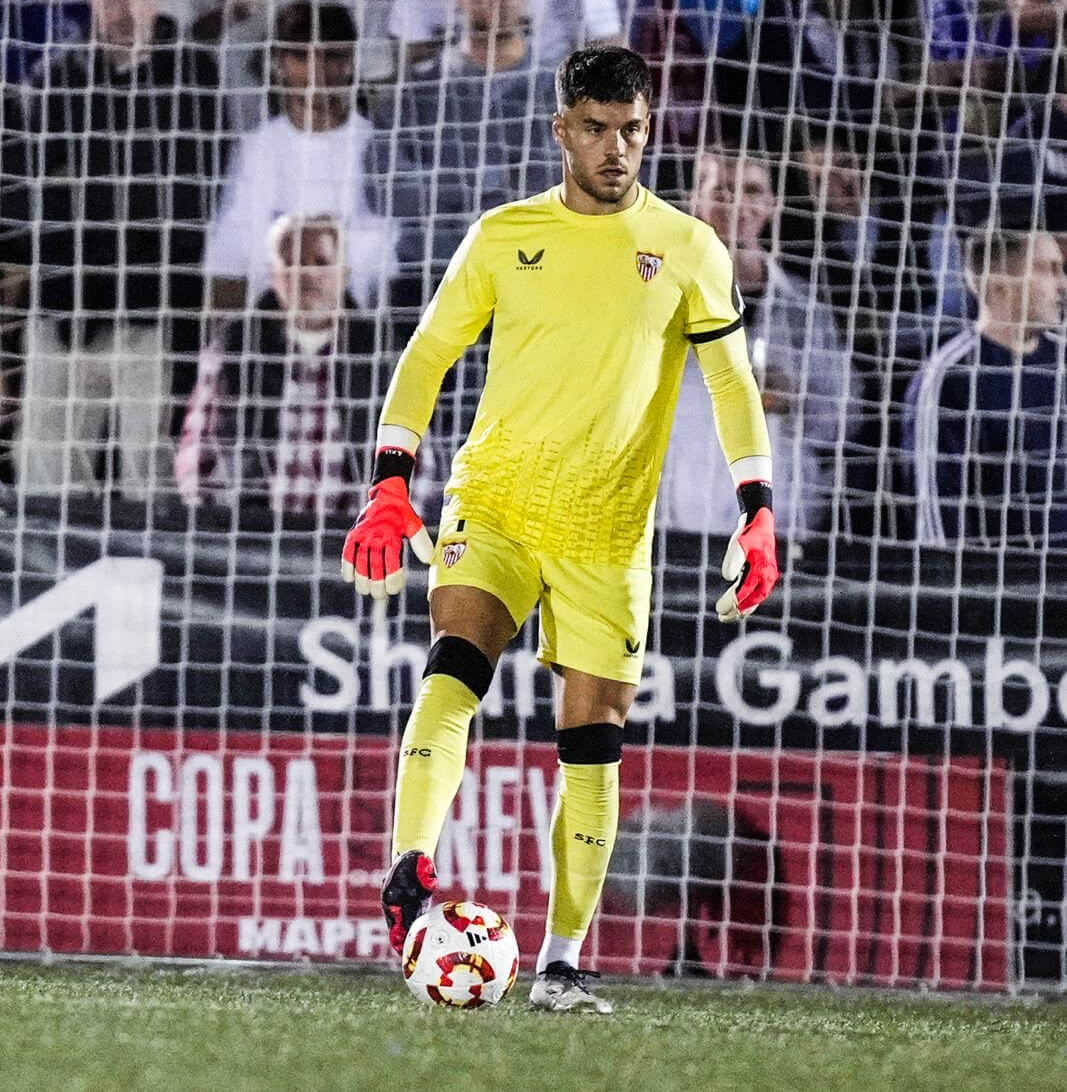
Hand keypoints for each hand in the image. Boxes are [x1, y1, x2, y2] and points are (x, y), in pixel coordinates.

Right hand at [341, 477, 434, 597]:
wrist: (387, 494)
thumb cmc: (402, 514)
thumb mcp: (414, 524)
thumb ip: (420, 541)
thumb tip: (428, 560)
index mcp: (392, 535)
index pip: (392, 562)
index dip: (392, 579)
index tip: (394, 590)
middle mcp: (376, 536)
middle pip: (375, 566)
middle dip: (377, 584)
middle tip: (380, 596)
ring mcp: (364, 535)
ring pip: (360, 562)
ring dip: (362, 579)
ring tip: (366, 591)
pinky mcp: (354, 534)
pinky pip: (348, 552)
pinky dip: (347, 566)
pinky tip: (350, 579)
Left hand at [716, 507, 777, 621]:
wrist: (760, 524)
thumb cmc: (749, 535)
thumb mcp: (740, 543)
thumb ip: (734, 559)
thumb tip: (728, 577)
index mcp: (762, 571)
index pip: (746, 591)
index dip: (734, 601)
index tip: (720, 608)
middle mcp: (767, 577)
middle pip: (752, 600)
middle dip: (738, 610)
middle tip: (722, 617)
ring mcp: (766, 577)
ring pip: (755, 599)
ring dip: (742, 610)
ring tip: (726, 617)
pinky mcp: (763, 576)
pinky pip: (756, 594)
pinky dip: (747, 603)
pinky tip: (737, 609)